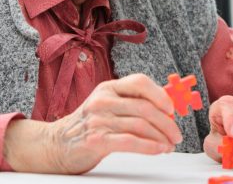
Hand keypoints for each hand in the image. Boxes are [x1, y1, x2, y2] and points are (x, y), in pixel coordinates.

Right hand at [4, 74, 181, 173]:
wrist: (55, 144)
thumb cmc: (88, 126)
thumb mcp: (107, 105)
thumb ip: (131, 103)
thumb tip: (166, 109)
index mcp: (108, 88)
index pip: (140, 82)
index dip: (160, 94)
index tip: (172, 108)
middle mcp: (103, 100)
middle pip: (145, 107)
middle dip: (167, 123)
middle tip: (177, 134)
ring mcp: (98, 119)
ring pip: (140, 125)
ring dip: (161, 137)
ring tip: (169, 145)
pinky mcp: (96, 139)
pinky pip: (130, 141)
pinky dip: (150, 146)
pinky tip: (158, 149)